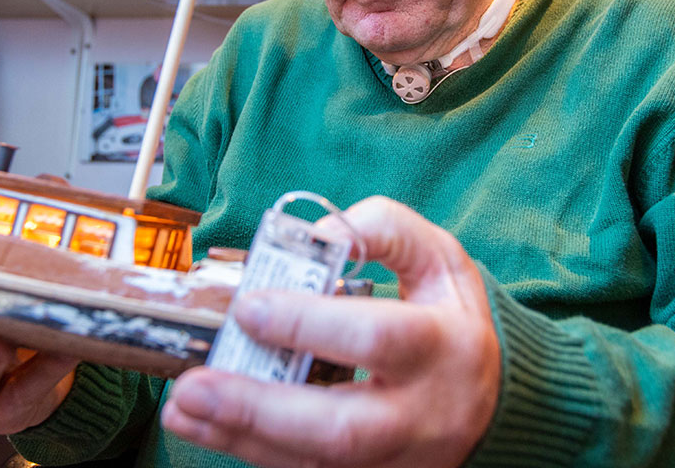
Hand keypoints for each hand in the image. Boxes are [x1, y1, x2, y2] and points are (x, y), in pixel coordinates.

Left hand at [161, 196, 500, 467]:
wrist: (492, 400)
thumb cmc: (451, 318)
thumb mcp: (439, 257)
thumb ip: (382, 229)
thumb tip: (313, 236)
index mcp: (444, 346)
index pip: (377, 337)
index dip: (311, 324)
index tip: (249, 306)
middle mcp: (423, 414)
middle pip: (342, 429)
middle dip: (260, 409)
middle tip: (195, 384)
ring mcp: (398, 460)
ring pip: (316, 464)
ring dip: (241, 437)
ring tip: (182, 407)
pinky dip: (252, 451)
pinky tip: (207, 426)